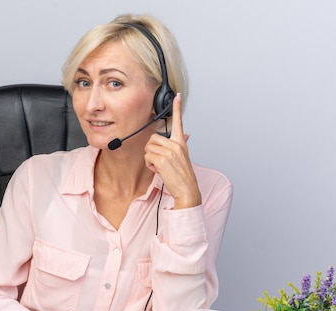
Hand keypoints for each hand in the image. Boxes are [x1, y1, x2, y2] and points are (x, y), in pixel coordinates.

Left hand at [144, 93, 201, 208]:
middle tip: (159, 160)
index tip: (177, 96)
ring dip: (150, 158)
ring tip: (160, 166)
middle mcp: (176, 145)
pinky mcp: (163, 159)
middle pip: (153, 138)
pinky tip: (158, 170)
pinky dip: (150, 165)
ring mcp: (170, 152)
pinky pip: (148, 157)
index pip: (179, 122)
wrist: (187, 190)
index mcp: (181, 142)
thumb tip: (176, 139)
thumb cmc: (183, 176)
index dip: (177, 108)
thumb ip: (175, 147)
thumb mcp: (182, 158)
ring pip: (149, 148)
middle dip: (151, 149)